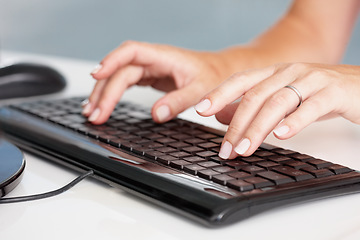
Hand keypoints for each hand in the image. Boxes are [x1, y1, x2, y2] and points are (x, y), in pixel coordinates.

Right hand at [83, 41, 228, 123]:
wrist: (218, 71)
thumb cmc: (211, 76)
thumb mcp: (200, 90)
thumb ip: (179, 101)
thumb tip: (156, 115)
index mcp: (163, 56)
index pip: (131, 52)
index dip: (111, 61)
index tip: (97, 75)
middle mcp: (152, 59)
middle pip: (119, 70)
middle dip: (104, 91)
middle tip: (95, 114)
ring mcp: (148, 68)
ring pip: (117, 77)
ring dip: (103, 94)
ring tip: (91, 113)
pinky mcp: (147, 76)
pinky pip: (123, 82)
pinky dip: (112, 94)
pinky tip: (103, 104)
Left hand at [195, 62, 359, 158]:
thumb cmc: (319, 93)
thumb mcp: (283, 98)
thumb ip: (254, 106)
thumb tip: (222, 117)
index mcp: (274, 73)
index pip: (241, 80)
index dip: (219, 93)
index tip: (200, 109)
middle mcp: (289, 72)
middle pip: (255, 96)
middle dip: (236, 124)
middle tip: (226, 149)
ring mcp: (311, 80)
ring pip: (278, 102)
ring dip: (258, 128)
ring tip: (245, 149)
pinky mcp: (333, 92)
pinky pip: (311, 106)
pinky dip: (294, 121)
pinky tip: (282, 135)